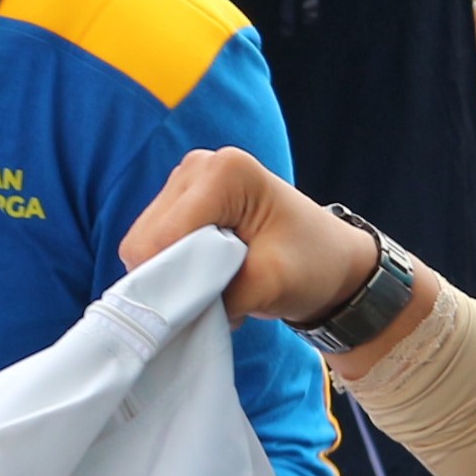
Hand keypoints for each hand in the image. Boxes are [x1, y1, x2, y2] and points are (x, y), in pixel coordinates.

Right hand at [118, 148, 381, 326]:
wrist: (331, 261)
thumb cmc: (312, 265)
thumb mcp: (269, 284)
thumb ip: (217, 294)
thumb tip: (171, 309)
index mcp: (224, 172)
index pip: (162, 236)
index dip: (169, 281)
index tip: (202, 308)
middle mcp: (198, 166)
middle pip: (146, 238)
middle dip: (170, 278)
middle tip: (213, 299)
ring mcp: (186, 182)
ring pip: (144, 244)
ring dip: (172, 275)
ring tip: (216, 286)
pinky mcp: (181, 202)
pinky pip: (154, 245)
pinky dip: (174, 269)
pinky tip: (207, 276)